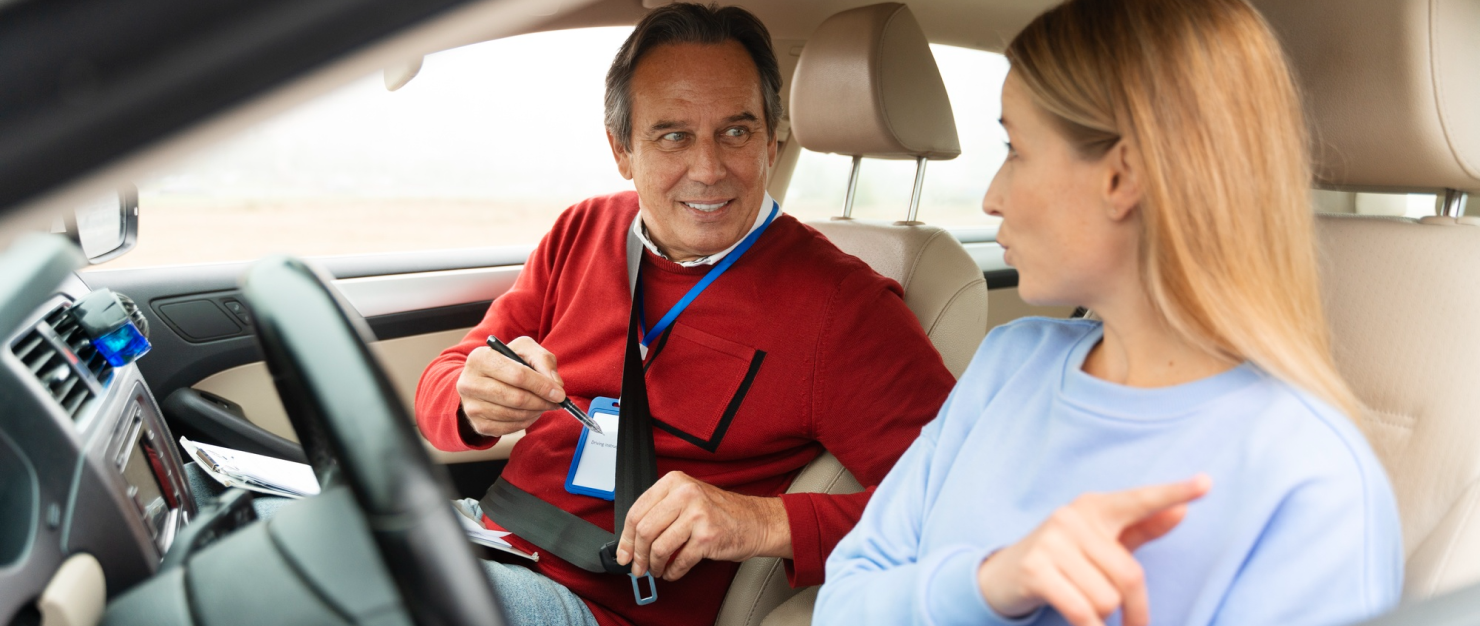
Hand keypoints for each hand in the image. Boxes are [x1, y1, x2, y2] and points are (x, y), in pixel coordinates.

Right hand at [455, 336, 565, 437]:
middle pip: (516, 398)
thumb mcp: (524, 350)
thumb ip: (543, 360)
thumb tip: (555, 384)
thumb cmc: (507, 362)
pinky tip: (530, 412)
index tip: (560, 393)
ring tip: (543, 404)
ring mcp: (471, 406)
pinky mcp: (478, 424)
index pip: (518, 376)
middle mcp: (469, 383)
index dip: (542, 386)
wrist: (482, 380)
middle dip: (542, 401)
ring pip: (514, 415)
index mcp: (480, 358)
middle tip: (556, 401)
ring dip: (536, 411)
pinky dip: (526, 422)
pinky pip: (509, 428)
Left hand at [615, 472, 791, 580]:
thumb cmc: (721, 512)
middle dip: (637, 555)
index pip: (637, 510)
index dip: (626, 537)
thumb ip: (660, 511)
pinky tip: (672, 572)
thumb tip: (631, 539)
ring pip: (659, 547)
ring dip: (654, 565)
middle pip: (645, 530)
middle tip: (637, 567)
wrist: (755, 521)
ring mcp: (697, 514)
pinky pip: (679, 561)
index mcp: (674, 481)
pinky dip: (672, 572)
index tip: (623, 553)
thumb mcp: (688, 498)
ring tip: (657, 569)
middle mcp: (685, 493)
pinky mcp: (707, 536)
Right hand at [976, 475, 1211, 625]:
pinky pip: (1083, 611)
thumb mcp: (1100, 541)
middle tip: (1132, 625)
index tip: (1206, 484)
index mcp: (1094, 507)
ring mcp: (1051, 542)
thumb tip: (1182, 511)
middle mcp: (1072, 517)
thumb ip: (1141, 527)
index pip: (1139, 501)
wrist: (1002, 575)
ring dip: (1100, 616)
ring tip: (1079, 603)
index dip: (1173, 492)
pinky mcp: (1036, 569)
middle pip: (1128, 577)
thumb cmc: (1064, 558)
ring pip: (1107, 598)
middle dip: (1133, 610)